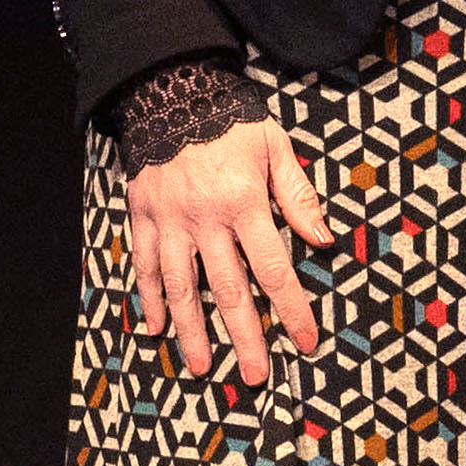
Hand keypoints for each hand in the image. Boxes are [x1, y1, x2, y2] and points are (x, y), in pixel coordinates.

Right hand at [128, 113, 327, 384]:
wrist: (170, 90)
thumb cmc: (231, 121)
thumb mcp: (276, 147)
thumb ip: (298, 196)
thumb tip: (324, 239)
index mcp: (244, 203)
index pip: (273, 269)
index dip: (292, 310)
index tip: (306, 342)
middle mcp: (205, 218)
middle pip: (227, 290)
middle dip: (245, 337)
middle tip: (254, 375)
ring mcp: (169, 220)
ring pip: (180, 287)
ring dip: (192, 330)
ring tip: (201, 366)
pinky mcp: (141, 216)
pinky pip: (142, 265)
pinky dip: (148, 299)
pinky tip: (156, 329)